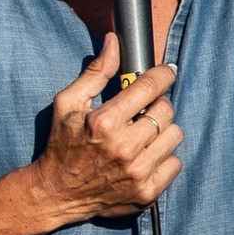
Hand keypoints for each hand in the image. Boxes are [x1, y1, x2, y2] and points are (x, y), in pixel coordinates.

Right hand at [32, 34, 182, 222]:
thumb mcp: (68, 103)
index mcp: (104, 122)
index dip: (162, 75)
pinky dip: (164, 157)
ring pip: (175, 135)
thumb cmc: (62, 144)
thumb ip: (95, 72)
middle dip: (158, 104)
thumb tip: (114, 42)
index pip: (149, 88)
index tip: (167, 72)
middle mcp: (124, 148)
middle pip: (166, 111)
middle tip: (144, 109)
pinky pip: (175, 163)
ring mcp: (137, 173)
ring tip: (144, 133)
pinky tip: (146, 155)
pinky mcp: (147, 192)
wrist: (58, 192)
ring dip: (163, 130)